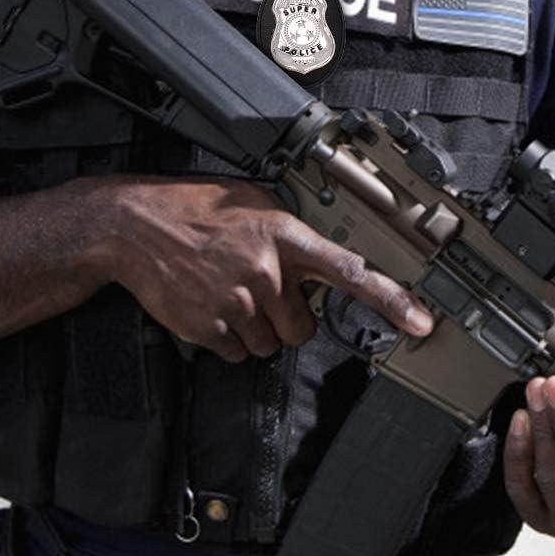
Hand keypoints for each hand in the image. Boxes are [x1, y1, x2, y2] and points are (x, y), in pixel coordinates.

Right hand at [104, 176, 433, 362]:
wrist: (134, 227)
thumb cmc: (194, 209)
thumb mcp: (253, 202)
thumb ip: (291, 232)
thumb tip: (322, 261)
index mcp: (283, 234)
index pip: (348, 269)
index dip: (390, 298)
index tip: (420, 320)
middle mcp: (265, 270)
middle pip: (304, 327)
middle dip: (288, 316)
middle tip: (262, 291)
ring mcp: (236, 302)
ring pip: (272, 344)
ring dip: (257, 328)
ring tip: (228, 292)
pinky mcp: (209, 328)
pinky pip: (239, 353)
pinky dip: (228, 338)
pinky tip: (211, 304)